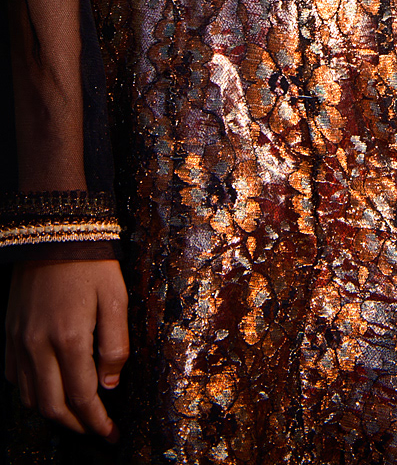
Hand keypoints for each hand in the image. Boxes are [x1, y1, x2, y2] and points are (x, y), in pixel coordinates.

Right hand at [5, 260, 128, 439]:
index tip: (111, 435)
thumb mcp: (116, 298)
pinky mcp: (10, 333)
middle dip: (76, 426)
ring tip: (76, 414)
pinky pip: (15, 378)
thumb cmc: (91, 263)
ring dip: (53, 413)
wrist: (54, 231)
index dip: (97, 422)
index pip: (82, 398)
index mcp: (69, 339)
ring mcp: (19, 341)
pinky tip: (50, 387)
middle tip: (96, 430)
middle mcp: (38, 346)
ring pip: (31, 397)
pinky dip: (32, 393)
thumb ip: (115, 345)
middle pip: (52, 407)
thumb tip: (111, 384)